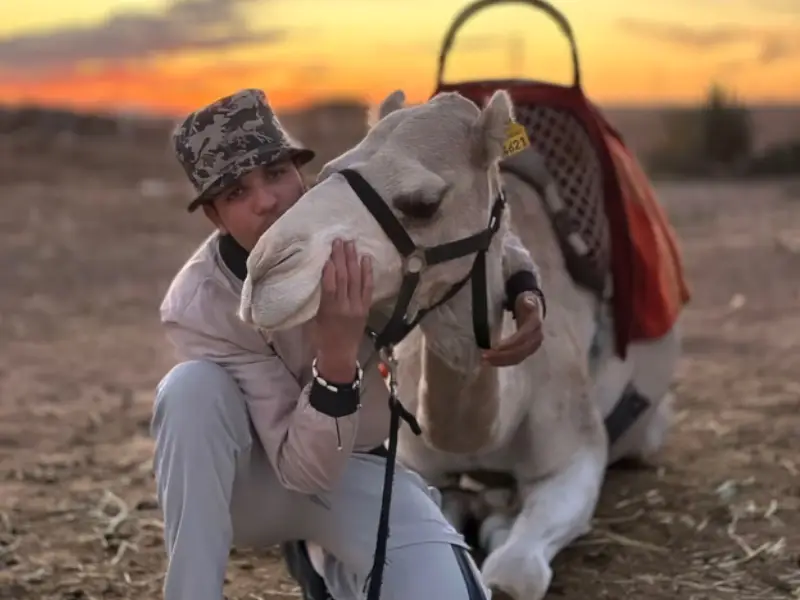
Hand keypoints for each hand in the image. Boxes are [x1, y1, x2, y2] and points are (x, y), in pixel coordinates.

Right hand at [314, 238, 372, 381]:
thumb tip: (318, 277)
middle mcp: (346, 307)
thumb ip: (318, 300)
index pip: (331, 285)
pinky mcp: (366, 308)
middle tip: (339, 240)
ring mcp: (358, 307)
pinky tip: (366, 259)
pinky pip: (368, 288)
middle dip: (342, 258)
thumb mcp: (314, 320)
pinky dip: (367, 272)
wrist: (340, 356)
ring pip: (357, 280)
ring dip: (354, 260)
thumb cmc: (321, 338)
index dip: (330, 268)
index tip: (328, 252)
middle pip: (345, 278)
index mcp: (330, 311)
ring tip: (351, 244)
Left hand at [482, 292, 543, 366]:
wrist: (535, 311)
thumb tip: (528, 302)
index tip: (495, 347)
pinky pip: (515, 359)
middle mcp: (536, 339)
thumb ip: (528, 300)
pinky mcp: (527, 352)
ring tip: (484, 361)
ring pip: (517, 358)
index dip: (509, 344)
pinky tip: (491, 362)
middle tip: (484, 357)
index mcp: (535, 325)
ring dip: (501, 361)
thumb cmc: (527, 304)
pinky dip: (503, 362)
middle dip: (502, 356)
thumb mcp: (528, 299)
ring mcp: (533, 347)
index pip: (522, 337)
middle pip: (519, 351)